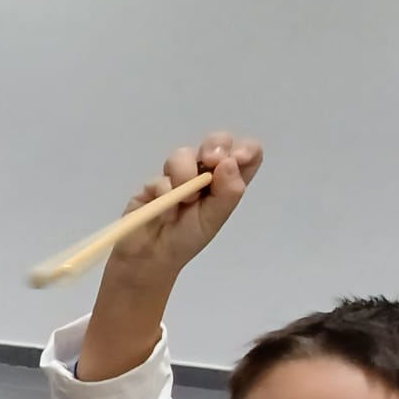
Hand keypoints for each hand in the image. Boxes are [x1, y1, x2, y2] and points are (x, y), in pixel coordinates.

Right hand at [104, 132, 262, 283]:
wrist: (151, 257)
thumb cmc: (187, 239)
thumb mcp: (214, 220)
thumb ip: (227, 193)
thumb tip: (230, 162)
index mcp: (227, 182)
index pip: (247, 153)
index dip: (245, 150)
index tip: (237, 159)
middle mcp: (205, 173)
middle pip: (217, 141)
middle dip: (215, 146)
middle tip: (211, 162)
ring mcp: (178, 175)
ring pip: (184, 154)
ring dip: (184, 175)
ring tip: (184, 201)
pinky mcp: (154, 182)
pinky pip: (160, 177)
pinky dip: (164, 193)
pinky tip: (165, 212)